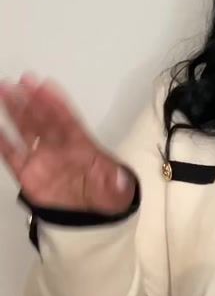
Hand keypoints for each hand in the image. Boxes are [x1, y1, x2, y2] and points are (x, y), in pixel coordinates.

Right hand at [0, 73, 136, 213]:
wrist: (89, 214)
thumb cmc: (102, 194)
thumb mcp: (118, 188)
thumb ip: (117, 181)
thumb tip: (121, 178)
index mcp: (81, 145)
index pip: (66, 119)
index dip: (56, 102)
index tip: (46, 85)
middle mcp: (59, 148)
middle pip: (43, 118)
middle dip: (32, 99)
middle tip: (23, 81)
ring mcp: (42, 159)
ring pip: (25, 129)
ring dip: (15, 110)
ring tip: (5, 91)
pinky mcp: (28, 174)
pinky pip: (12, 155)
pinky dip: (2, 141)